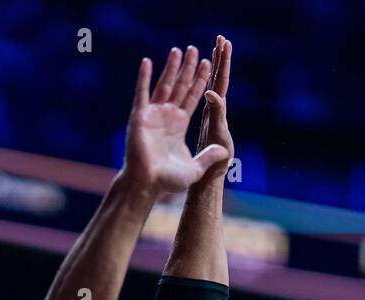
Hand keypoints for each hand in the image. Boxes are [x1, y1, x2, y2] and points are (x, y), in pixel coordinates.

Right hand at [124, 46, 229, 194]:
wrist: (147, 185)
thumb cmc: (168, 180)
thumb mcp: (195, 168)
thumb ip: (209, 157)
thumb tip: (225, 151)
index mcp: (179, 124)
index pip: (193, 97)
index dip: (201, 81)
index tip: (209, 64)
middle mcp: (167, 115)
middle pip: (180, 86)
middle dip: (188, 68)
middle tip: (195, 50)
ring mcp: (153, 114)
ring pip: (164, 85)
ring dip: (171, 67)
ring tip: (178, 50)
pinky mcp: (140, 116)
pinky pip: (142, 93)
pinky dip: (144, 78)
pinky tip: (147, 63)